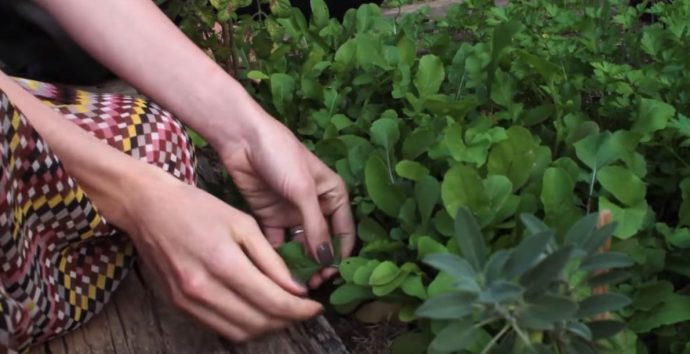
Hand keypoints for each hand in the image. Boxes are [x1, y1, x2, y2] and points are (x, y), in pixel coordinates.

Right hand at [125, 173, 322, 340]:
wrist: (148, 208)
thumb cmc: (197, 208)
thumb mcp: (243, 224)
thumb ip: (271, 260)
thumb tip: (297, 289)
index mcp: (223, 262)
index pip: (273, 302)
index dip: (301, 310)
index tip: (316, 306)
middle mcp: (203, 289)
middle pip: (259, 322)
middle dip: (288, 320)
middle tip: (303, 308)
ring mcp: (189, 302)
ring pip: (240, 332)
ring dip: (267, 327)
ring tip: (283, 311)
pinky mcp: (180, 306)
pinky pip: (220, 329)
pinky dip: (244, 326)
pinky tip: (256, 311)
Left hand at [219, 112, 354, 287]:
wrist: (242, 139)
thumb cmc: (281, 156)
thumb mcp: (303, 191)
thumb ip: (316, 226)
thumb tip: (326, 259)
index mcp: (333, 195)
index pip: (344, 231)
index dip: (340, 254)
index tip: (332, 274)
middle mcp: (316, 206)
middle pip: (322, 242)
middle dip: (319, 263)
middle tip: (312, 284)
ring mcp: (292, 212)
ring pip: (301, 245)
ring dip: (300, 263)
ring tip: (294, 281)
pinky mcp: (270, 216)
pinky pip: (278, 242)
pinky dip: (278, 255)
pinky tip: (275, 269)